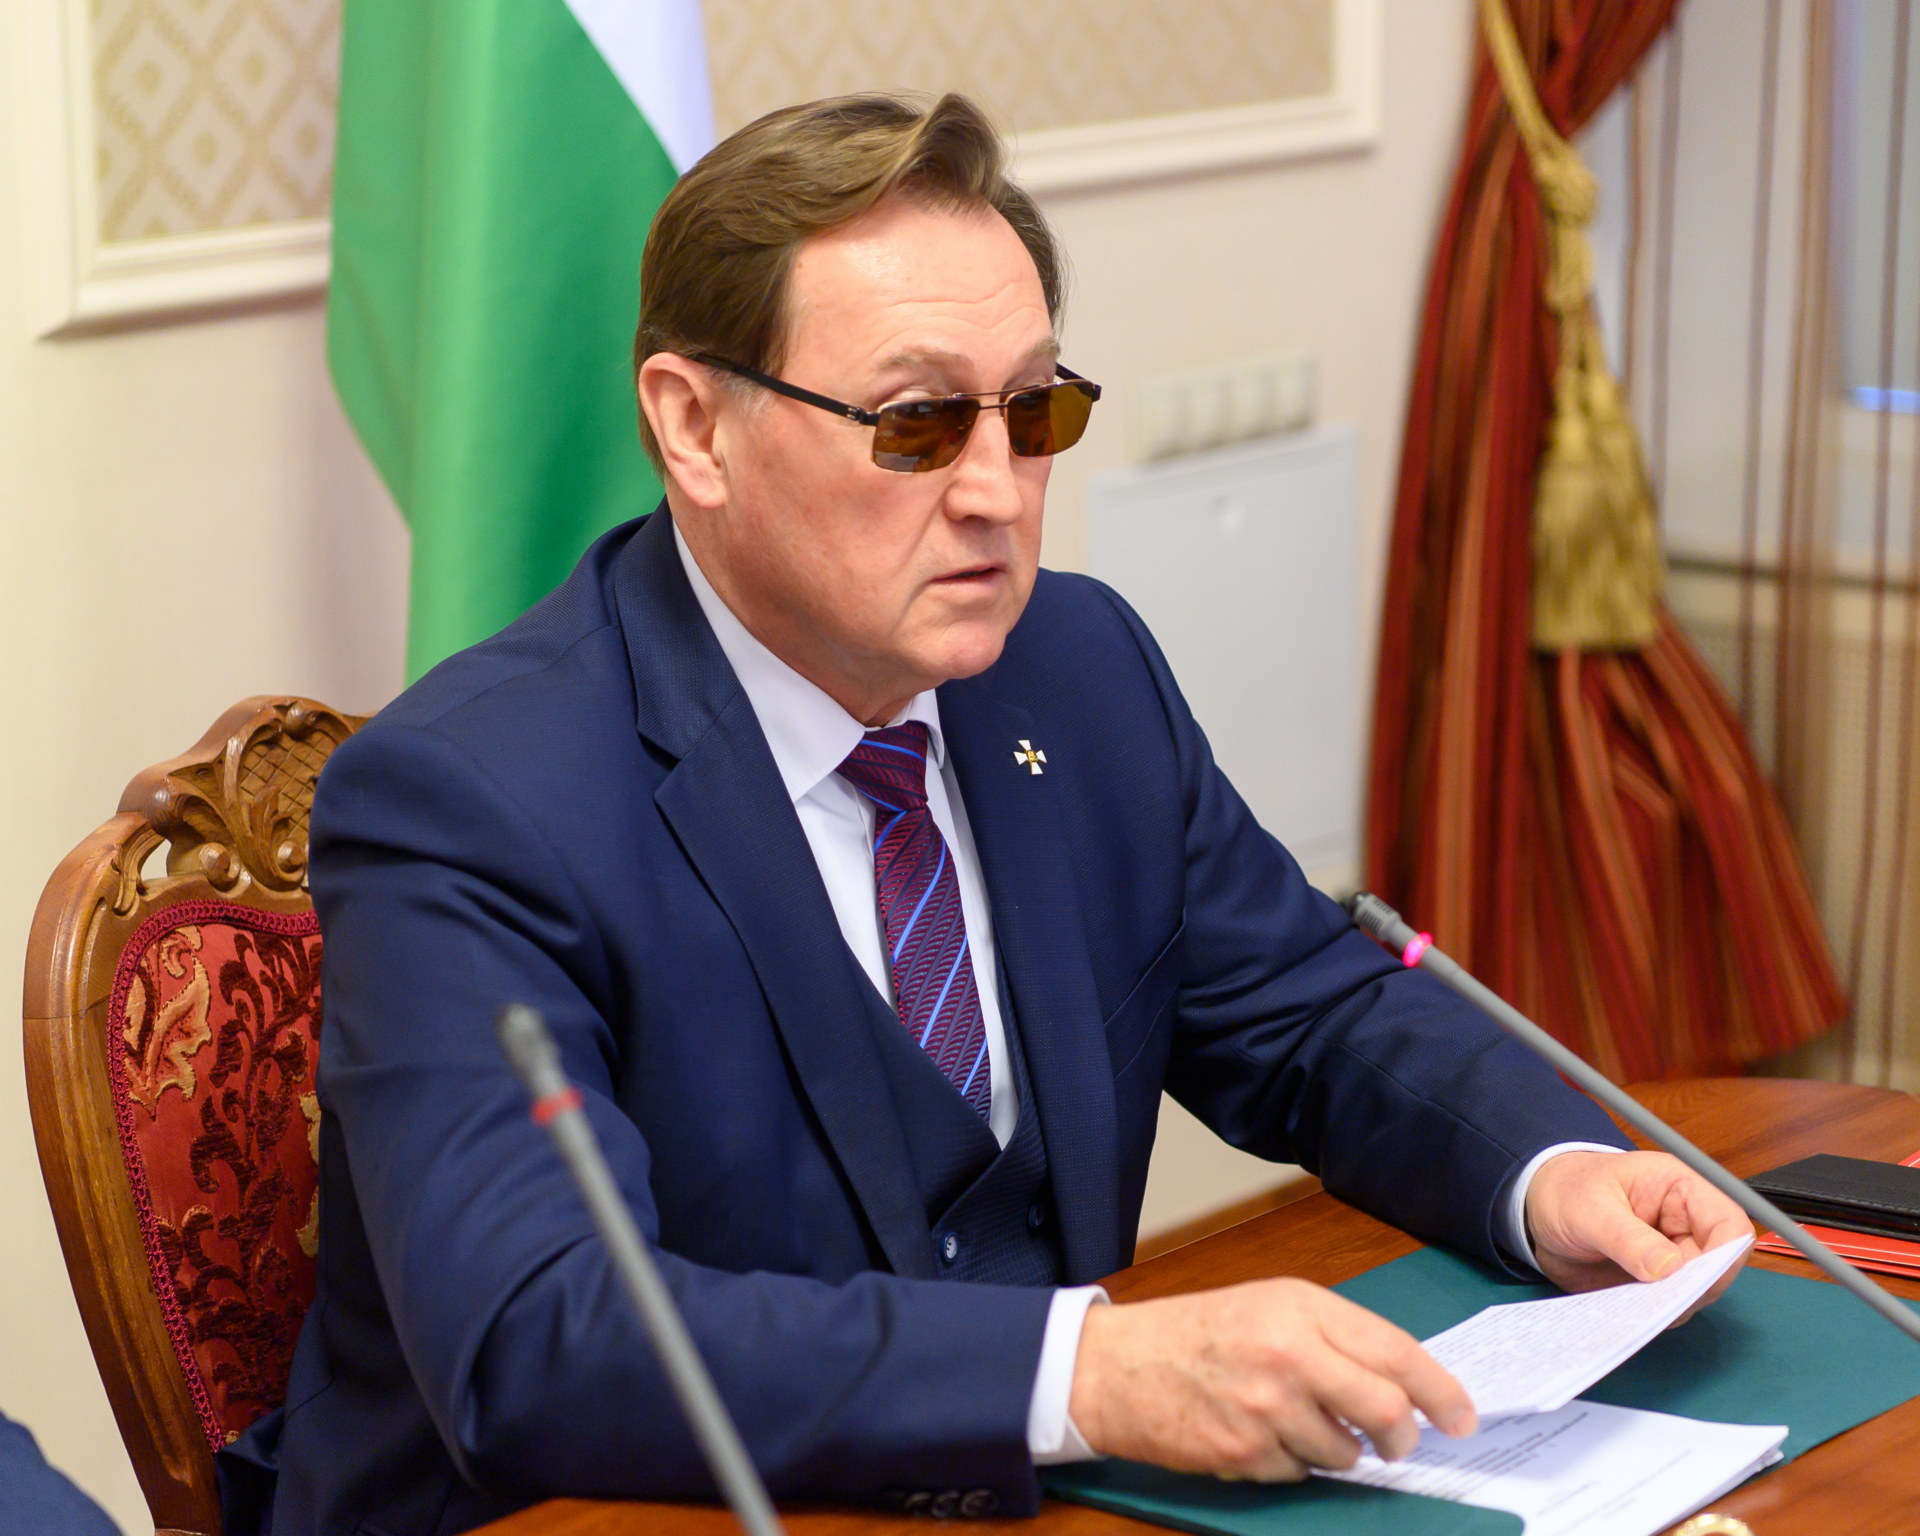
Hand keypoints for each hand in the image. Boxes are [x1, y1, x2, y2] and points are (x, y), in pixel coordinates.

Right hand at [1066, 1278, 1476, 1481]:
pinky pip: (1301, 1475)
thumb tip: (1400, 1388)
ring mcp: (1267, 1408)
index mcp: (1301, 1308)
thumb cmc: (1200, 1331)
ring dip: (1338, 1452)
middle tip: (1398, 1443)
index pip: (1395, 1354)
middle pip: (1385, 1411)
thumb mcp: (1270, 1306)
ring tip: (1297, 1425)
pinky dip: (1293, 1464)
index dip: (1440, 1391)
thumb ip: (1334, 1337)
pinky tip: (1260, 1437)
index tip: (1462, 1418)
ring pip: (1346, 1454)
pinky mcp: (1246, 1453)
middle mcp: (1290, 1354)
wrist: (1118, 1365)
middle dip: (1402, 1437)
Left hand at [1525, 1150, 1753, 1317]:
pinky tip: (1629, 1312)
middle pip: (1720, 1267)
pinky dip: (1654, 1315)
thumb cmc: (1565, 1191)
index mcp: (1679, 1190)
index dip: (1724, 1257)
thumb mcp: (1589, 1209)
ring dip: (1672, 1306)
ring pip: (1697, 1293)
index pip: (1729, 1224)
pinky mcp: (1655, 1283)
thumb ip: (1627, 1238)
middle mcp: (1685, 1225)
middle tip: (1656, 1302)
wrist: (1534, 1209)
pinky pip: (1669, 1306)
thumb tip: (1669, 1269)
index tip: (1696, 1283)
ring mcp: (1673, 1257)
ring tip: (1634, 1305)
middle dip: (1695, 1289)